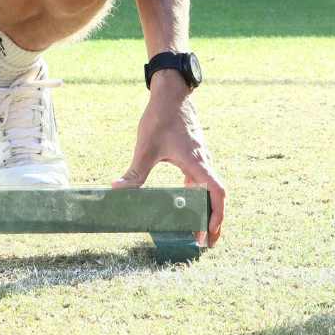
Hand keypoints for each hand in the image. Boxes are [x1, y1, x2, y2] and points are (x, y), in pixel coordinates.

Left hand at [111, 72, 224, 246]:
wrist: (171, 92)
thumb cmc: (161, 117)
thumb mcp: (146, 147)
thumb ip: (135, 171)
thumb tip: (117, 190)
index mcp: (197, 163)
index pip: (217, 194)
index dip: (216, 216)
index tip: (210, 234)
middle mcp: (204, 163)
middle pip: (217, 197)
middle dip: (214, 221)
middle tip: (206, 242)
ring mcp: (202, 158)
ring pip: (211, 188)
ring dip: (208, 208)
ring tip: (199, 227)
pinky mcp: (196, 153)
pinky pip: (203, 179)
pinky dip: (200, 194)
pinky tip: (187, 201)